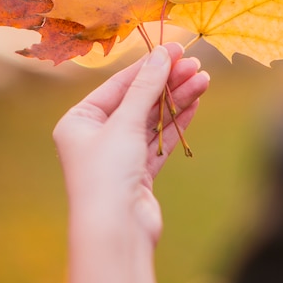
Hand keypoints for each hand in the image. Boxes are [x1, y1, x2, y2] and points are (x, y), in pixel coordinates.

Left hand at [53, 43, 209, 282]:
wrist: (116, 233)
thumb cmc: (107, 174)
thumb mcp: (125, 124)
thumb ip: (145, 89)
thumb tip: (162, 56)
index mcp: (79, 122)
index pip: (118, 85)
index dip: (148, 66)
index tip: (176, 50)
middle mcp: (97, 136)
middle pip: (137, 101)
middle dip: (167, 82)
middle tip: (196, 65)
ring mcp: (119, 154)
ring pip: (152, 119)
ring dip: (176, 99)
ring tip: (204, 79)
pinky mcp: (140, 171)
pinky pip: (160, 139)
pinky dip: (177, 122)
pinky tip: (195, 102)